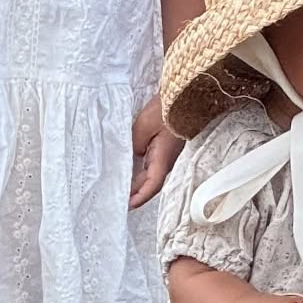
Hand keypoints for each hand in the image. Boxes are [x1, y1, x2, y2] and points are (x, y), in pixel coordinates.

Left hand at [129, 93, 182, 207]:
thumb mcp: (142, 127)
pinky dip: (142, 172)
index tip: (128, 205)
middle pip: (150, 183)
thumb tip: (134, 156)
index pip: (151, 185)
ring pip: (152, 175)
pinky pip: (153, 165)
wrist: (182, 96)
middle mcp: (167, 161)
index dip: (140, 197)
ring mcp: (167, 155)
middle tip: (120, 200)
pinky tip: (131, 171)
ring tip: (123, 189)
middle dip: (136, 194)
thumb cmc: (164, 111)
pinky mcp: (166, 148)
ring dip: (139, 184)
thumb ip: (135, 145)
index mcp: (163, 158)